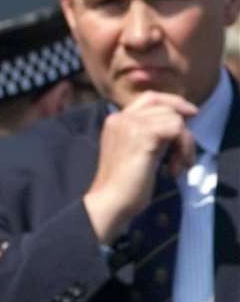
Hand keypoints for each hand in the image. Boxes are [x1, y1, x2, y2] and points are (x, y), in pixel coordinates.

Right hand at [83, 91, 197, 245]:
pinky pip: (178, 129)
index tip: (191, 114)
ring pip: (175, 119)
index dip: (173, 102)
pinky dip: (184, 148)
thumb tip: (179, 123)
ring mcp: (132, 124)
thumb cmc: (123, 187)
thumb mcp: (135, 152)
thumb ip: (148, 133)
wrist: (110, 203)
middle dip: (181, 132)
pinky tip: (175, 169)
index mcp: (115, 120)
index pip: (150, 98)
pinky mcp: (144, 134)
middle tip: (181, 158)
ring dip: (184, 144)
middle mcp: (121, 117)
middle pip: (167, 108)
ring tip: (176, 167)